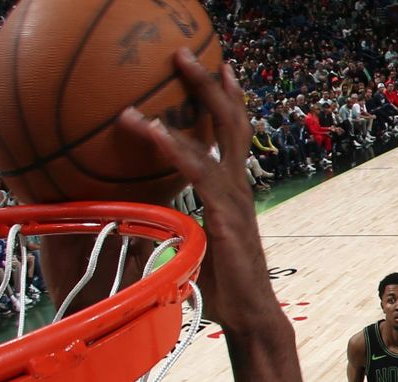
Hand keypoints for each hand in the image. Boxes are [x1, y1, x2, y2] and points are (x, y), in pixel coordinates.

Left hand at [118, 48, 276, 331]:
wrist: (249, 315)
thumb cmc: (224, 284)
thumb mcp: (198, 243)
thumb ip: (180, 222)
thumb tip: (148, 217)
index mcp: (232, 190)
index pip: (231, 136)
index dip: (223, 101)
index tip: (214, 68)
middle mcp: (237, 186)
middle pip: (230, 123)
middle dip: (211, 84)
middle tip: (185, 51)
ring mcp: (234, 199)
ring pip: (218, 138)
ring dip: (196, 98)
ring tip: (174, 65)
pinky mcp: (225, 217)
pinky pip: (200, 174)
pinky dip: (176, 149)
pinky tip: (153, 131)